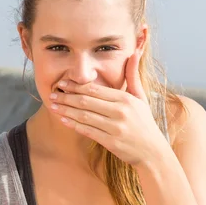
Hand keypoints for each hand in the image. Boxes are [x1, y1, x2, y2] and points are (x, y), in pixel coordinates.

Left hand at [49, 52, 168, 166]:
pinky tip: (62, 120)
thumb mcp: (141, 98)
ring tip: (53, 106)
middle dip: (66, 97)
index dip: (76, 85)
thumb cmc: (144, 123)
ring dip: (66, 110)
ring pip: (84, 116)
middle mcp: (120, 112)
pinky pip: (88, 131)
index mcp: (125, 99)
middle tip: (52, 93)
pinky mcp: (111, 142)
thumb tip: (134, 52)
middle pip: (86, 101)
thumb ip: (133, 76)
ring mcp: (115, 128)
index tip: (62, 83)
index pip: (95, 89)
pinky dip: (73, 125)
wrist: (152, 152)